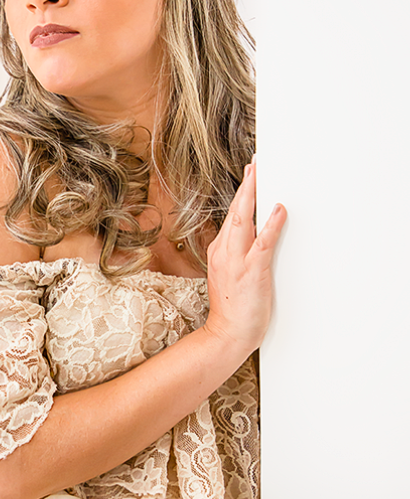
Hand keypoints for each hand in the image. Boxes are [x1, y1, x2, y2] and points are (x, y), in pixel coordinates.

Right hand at [203, 158, 286, 357]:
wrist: (228, 333)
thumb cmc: (232, 308)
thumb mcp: (229, 274)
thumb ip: (237, 253)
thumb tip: (252, 235)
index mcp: (219, 251)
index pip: (232, 217)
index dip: (242, 194)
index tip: (250, 175)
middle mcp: (224, 252)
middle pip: (236, 212)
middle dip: (247, 186)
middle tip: (256, 165)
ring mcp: (236, 261)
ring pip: (244, 221)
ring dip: (253, 196)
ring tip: (261, 176)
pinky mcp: (251, 272)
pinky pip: (263, 243)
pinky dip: (271, 225)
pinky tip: (278, 211)